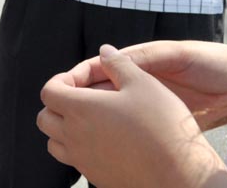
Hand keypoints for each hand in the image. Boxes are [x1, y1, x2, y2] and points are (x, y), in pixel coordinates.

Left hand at [37, 45, 226, 187]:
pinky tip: (104, 140)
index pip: (49, 91)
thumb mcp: (143, 83)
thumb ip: (118, 64)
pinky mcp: (95, 176)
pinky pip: (73, 160)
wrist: (181, 176)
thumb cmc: (163, 127)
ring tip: (91, 120)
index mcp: (79, 109)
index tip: (80, 80)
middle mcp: (73, 136)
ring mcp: (82, 159)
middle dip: (58, 104)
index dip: (61, 81)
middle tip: (83, 98)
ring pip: (54, 142)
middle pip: (45, 117)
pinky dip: (77, 148)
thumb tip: (105, 51)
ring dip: (64, 128)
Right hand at [66, 40, 226, 129]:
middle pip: (94, 92)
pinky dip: (109, 135)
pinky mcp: (153, 122)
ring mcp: (142, 104)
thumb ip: (144, 56)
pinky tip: (101, 145)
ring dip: (88, 119)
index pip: (95, 68)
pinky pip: (124, 129)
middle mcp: (135, 84)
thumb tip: (106, 53)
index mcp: (136, 64)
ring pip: (105, 112)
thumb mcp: (176, 55)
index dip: (74, 78)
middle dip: (74, 100)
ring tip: (74, 133)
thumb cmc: (211, 63)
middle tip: (60, 114)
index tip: (59, 89)